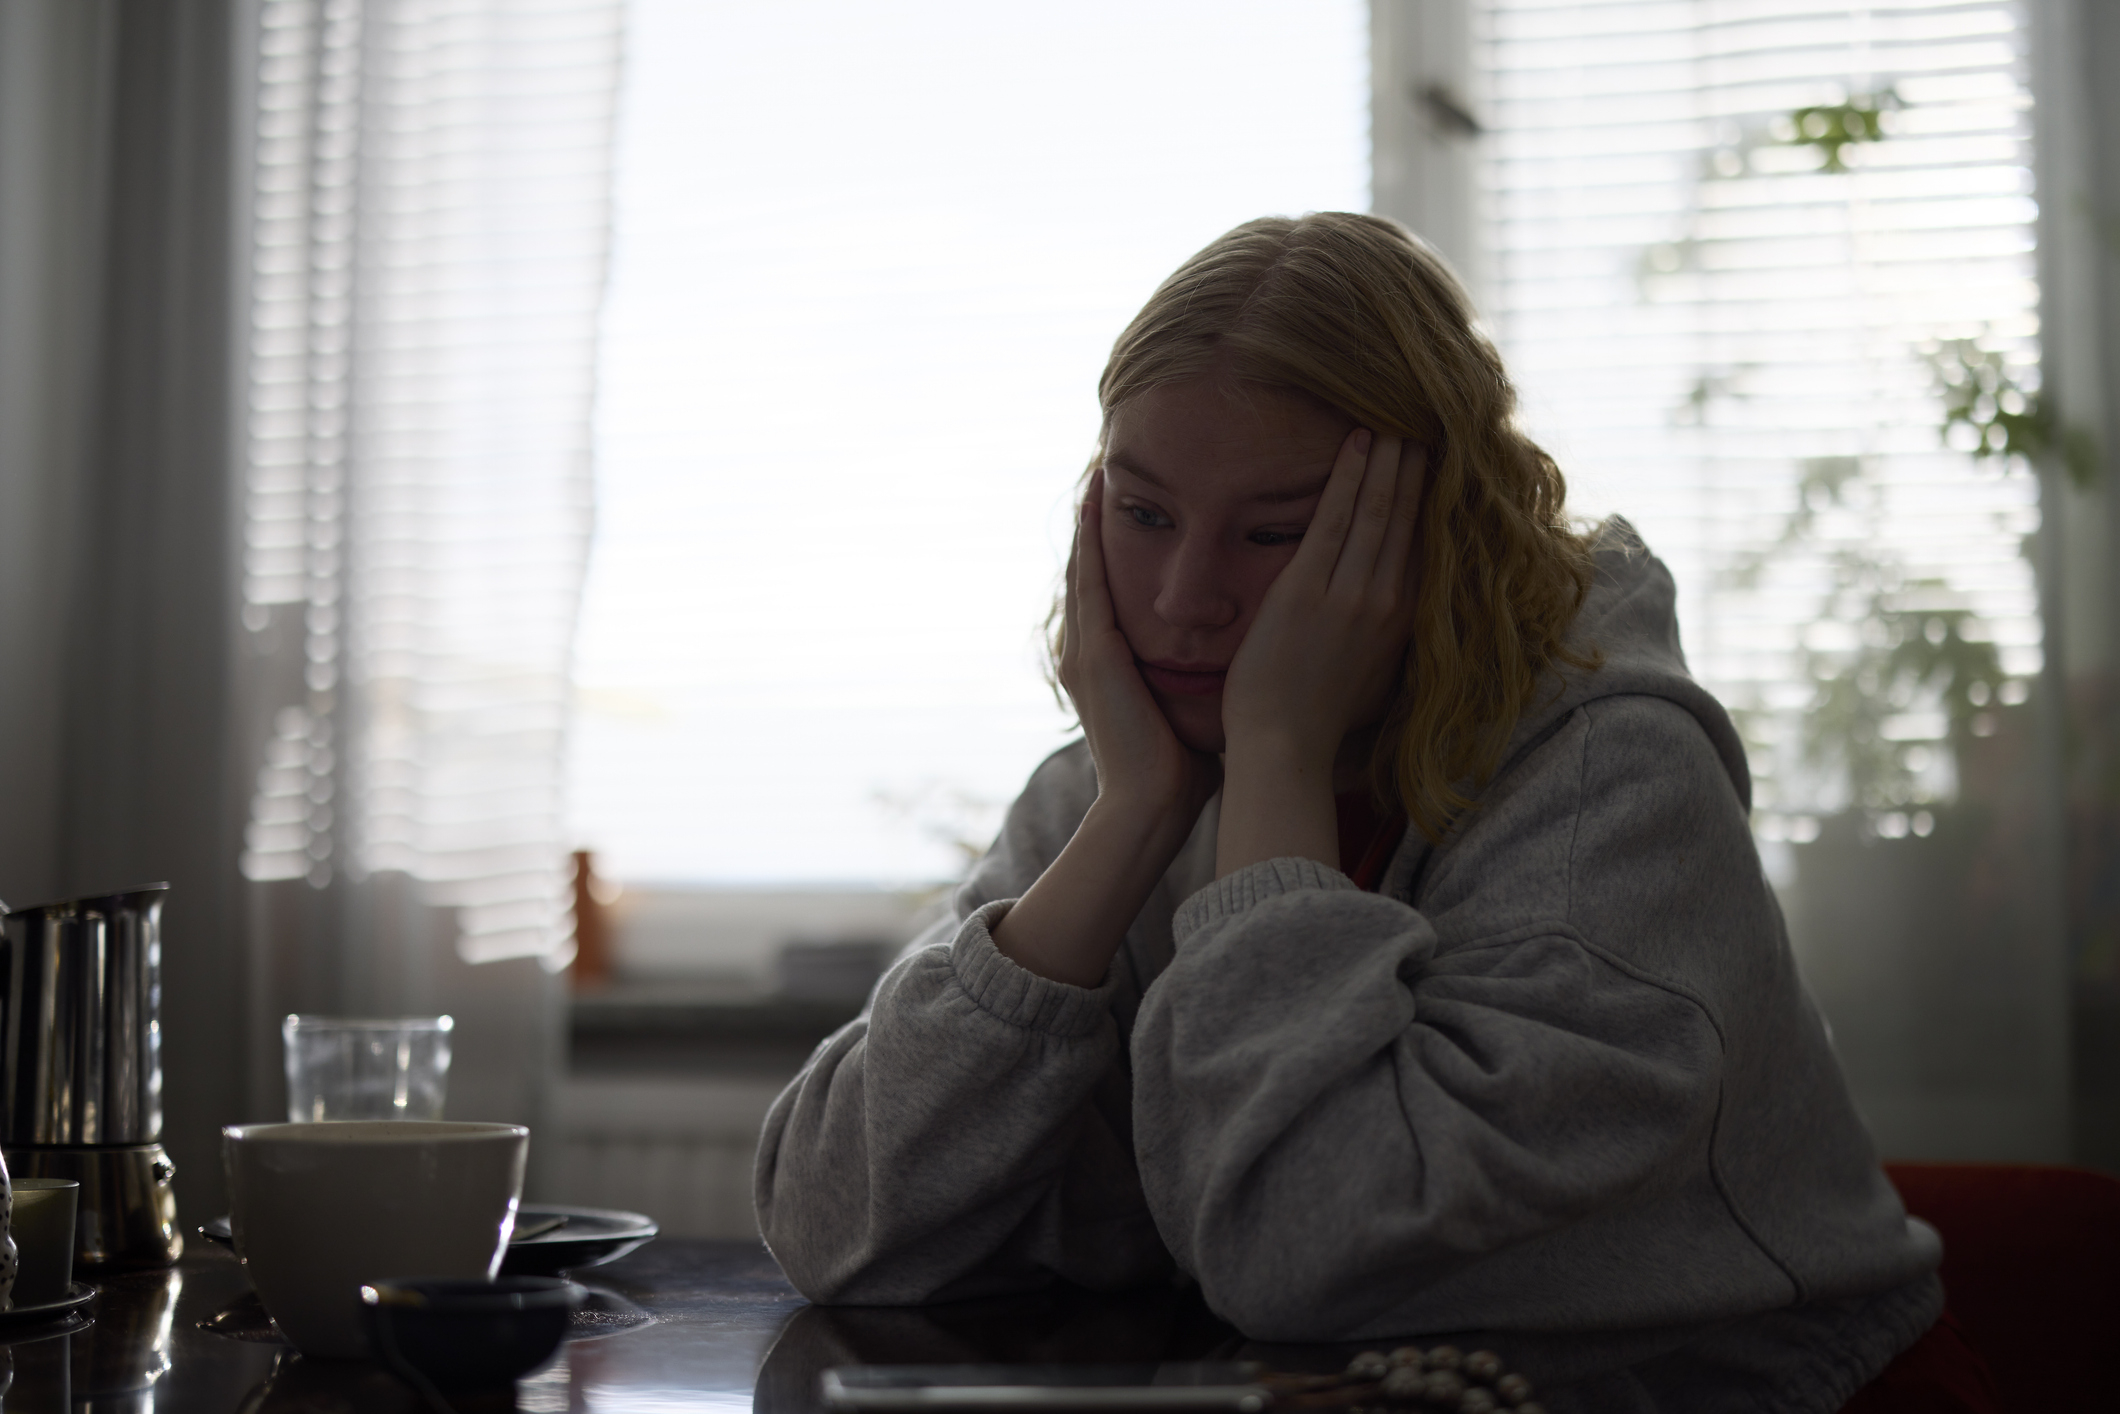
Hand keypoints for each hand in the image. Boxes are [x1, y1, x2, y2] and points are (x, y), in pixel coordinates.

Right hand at [1058, 468, 1221, 822]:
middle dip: (1093, 522)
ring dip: (1088, 519)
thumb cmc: (1183, 769)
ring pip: (1081, 567)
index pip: (1107, 592)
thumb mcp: (1191, 706)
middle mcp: (1085, 651)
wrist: (1152, 806)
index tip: (1133, 506)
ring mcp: (1083, 651)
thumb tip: (1249, 657)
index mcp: (1106, 665)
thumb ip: (1205, 676)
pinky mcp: (1093, 654)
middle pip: (1086, 570)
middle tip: (1105, 469)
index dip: (1112, 549)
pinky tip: (1096, 503)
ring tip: (1099, 471)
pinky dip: (1090, 540)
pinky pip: (1088, 582)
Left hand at [1215, 428, 1423, 876]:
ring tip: (1394, 418)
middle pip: (1408, 518)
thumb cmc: (1319, 719)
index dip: (1431, 499)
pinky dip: (1348, 477)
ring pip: (1378, 510)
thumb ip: (1386, 637)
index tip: (1438, 460)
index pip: (1423, 545)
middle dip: (1416, 466)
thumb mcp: (1372, 675)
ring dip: (1387, 460)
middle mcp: (1387, 602)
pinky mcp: (1309, 589)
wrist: (1284, 748)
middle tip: (1422, 419)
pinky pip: (1335, 518)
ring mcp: (1349, 594)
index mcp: (1404, 622)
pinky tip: (1356, 443)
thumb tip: (1395, 612)